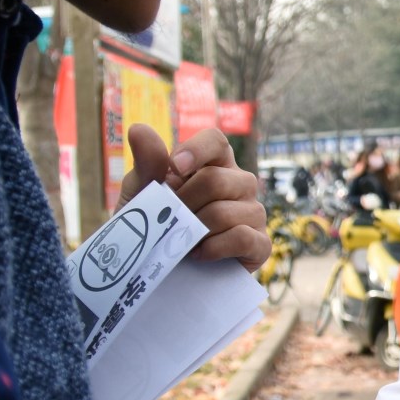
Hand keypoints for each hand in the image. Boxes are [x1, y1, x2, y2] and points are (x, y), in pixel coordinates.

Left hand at [120, 125, 267, 270]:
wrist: (158, 270)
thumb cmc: (155, 225)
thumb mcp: (143, 193)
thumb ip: (147, 163)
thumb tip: (139, 128)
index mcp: (214, 164)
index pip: (216, 141)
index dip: (197, 149)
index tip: (173, 167)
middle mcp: (239, 185)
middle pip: (217, 180)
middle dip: (185, 203)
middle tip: (170, 220)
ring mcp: (253, 214)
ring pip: (227, 212)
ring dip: (196, 230)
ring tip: (182, 241)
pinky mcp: (260, 245)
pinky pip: (244, 237)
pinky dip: (215, 247)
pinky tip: (199, 255)